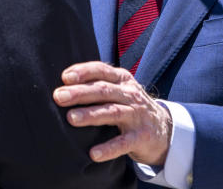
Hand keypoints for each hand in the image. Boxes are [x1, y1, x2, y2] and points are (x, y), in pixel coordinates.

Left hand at [53, 61, 171, 165]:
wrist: (164, 129)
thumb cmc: (131, 107)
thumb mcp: (120, 90)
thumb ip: (99, 84)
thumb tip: (64, 84)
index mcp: (123, 80)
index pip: (102, 70)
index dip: (84, 72)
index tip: (65, 77)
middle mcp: (130, 95)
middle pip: (104, 90)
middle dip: (80, 93)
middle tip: (59, 97)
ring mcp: (137, 116)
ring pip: (112, 112)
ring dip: (91, 115)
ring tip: (71, 118)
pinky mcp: (141, 137)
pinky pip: (123, 143)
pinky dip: (109, 148)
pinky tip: (94, 153)